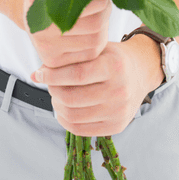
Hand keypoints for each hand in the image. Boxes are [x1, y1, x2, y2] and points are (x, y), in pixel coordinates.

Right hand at [23, 0, 110, 67]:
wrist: (31, 14)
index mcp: (41, 8)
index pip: (87, 6)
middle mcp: (42, 34)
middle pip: (96, 25)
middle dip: (105, 13)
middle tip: (103, 3)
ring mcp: (49, 51)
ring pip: (95, 41)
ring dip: (103, 27)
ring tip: (97, 16)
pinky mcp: (56, 63)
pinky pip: (90, 54)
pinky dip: (97, 41)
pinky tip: (92, 30)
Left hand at [31, 35, 163, 136]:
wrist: (142, 72)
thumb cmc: (114, 59)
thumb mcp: (98, 50)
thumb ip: (69, 59)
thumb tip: (35, 74)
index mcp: (115, 66)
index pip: (76, 74)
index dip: (52, 76)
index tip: (40, 74)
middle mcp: (120, 90)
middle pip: (71, 98)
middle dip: (53, 91)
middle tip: (51, 85)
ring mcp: (120, 110)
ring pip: (73, 116)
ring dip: (57, 106)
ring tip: (59, 96)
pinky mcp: (118, 126)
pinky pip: (80, 129)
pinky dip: (65, 120)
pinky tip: (66, 109)